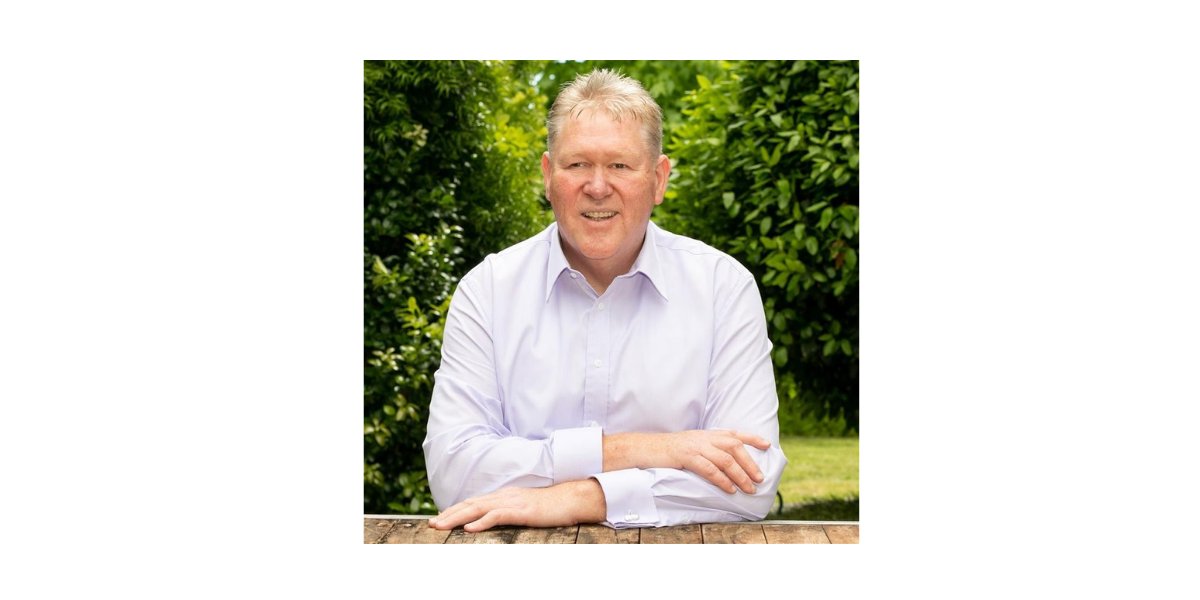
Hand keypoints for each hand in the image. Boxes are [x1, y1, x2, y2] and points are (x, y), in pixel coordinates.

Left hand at [428, 479, 605, 532]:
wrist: (572, 499)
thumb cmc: (550, 509)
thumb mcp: (524, 510)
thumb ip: (507, 513)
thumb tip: (490, 522)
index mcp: (503, 497)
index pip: (473, 503)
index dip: (454, 510)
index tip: (438, 519)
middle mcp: (504, 496)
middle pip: (470, 504)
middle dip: (448, 514)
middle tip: (431, 525)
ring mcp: (512, 502)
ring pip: (478, 508)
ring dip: (457, 517)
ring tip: (441, 526)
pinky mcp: (522, 510)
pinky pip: (498, 515)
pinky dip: (482, 521)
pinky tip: (470, 528)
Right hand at [663, 430, 770, 494]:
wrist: (646, 448)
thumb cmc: (670, 451)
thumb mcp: (692, 445)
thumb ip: (708, 449)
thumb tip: (727, 463)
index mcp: (707, 434)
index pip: (734, 433)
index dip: (752, 438)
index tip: (767, 445)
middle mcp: (704, 438)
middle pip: (734, 446)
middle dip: (750, 463)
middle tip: (760, 478)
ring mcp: (696, 446)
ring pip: (725, 459)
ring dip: (740, 475)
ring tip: (749, 488)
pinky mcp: (686, 457)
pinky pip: (709, 469)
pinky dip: (722, 480)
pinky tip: (730, 489)